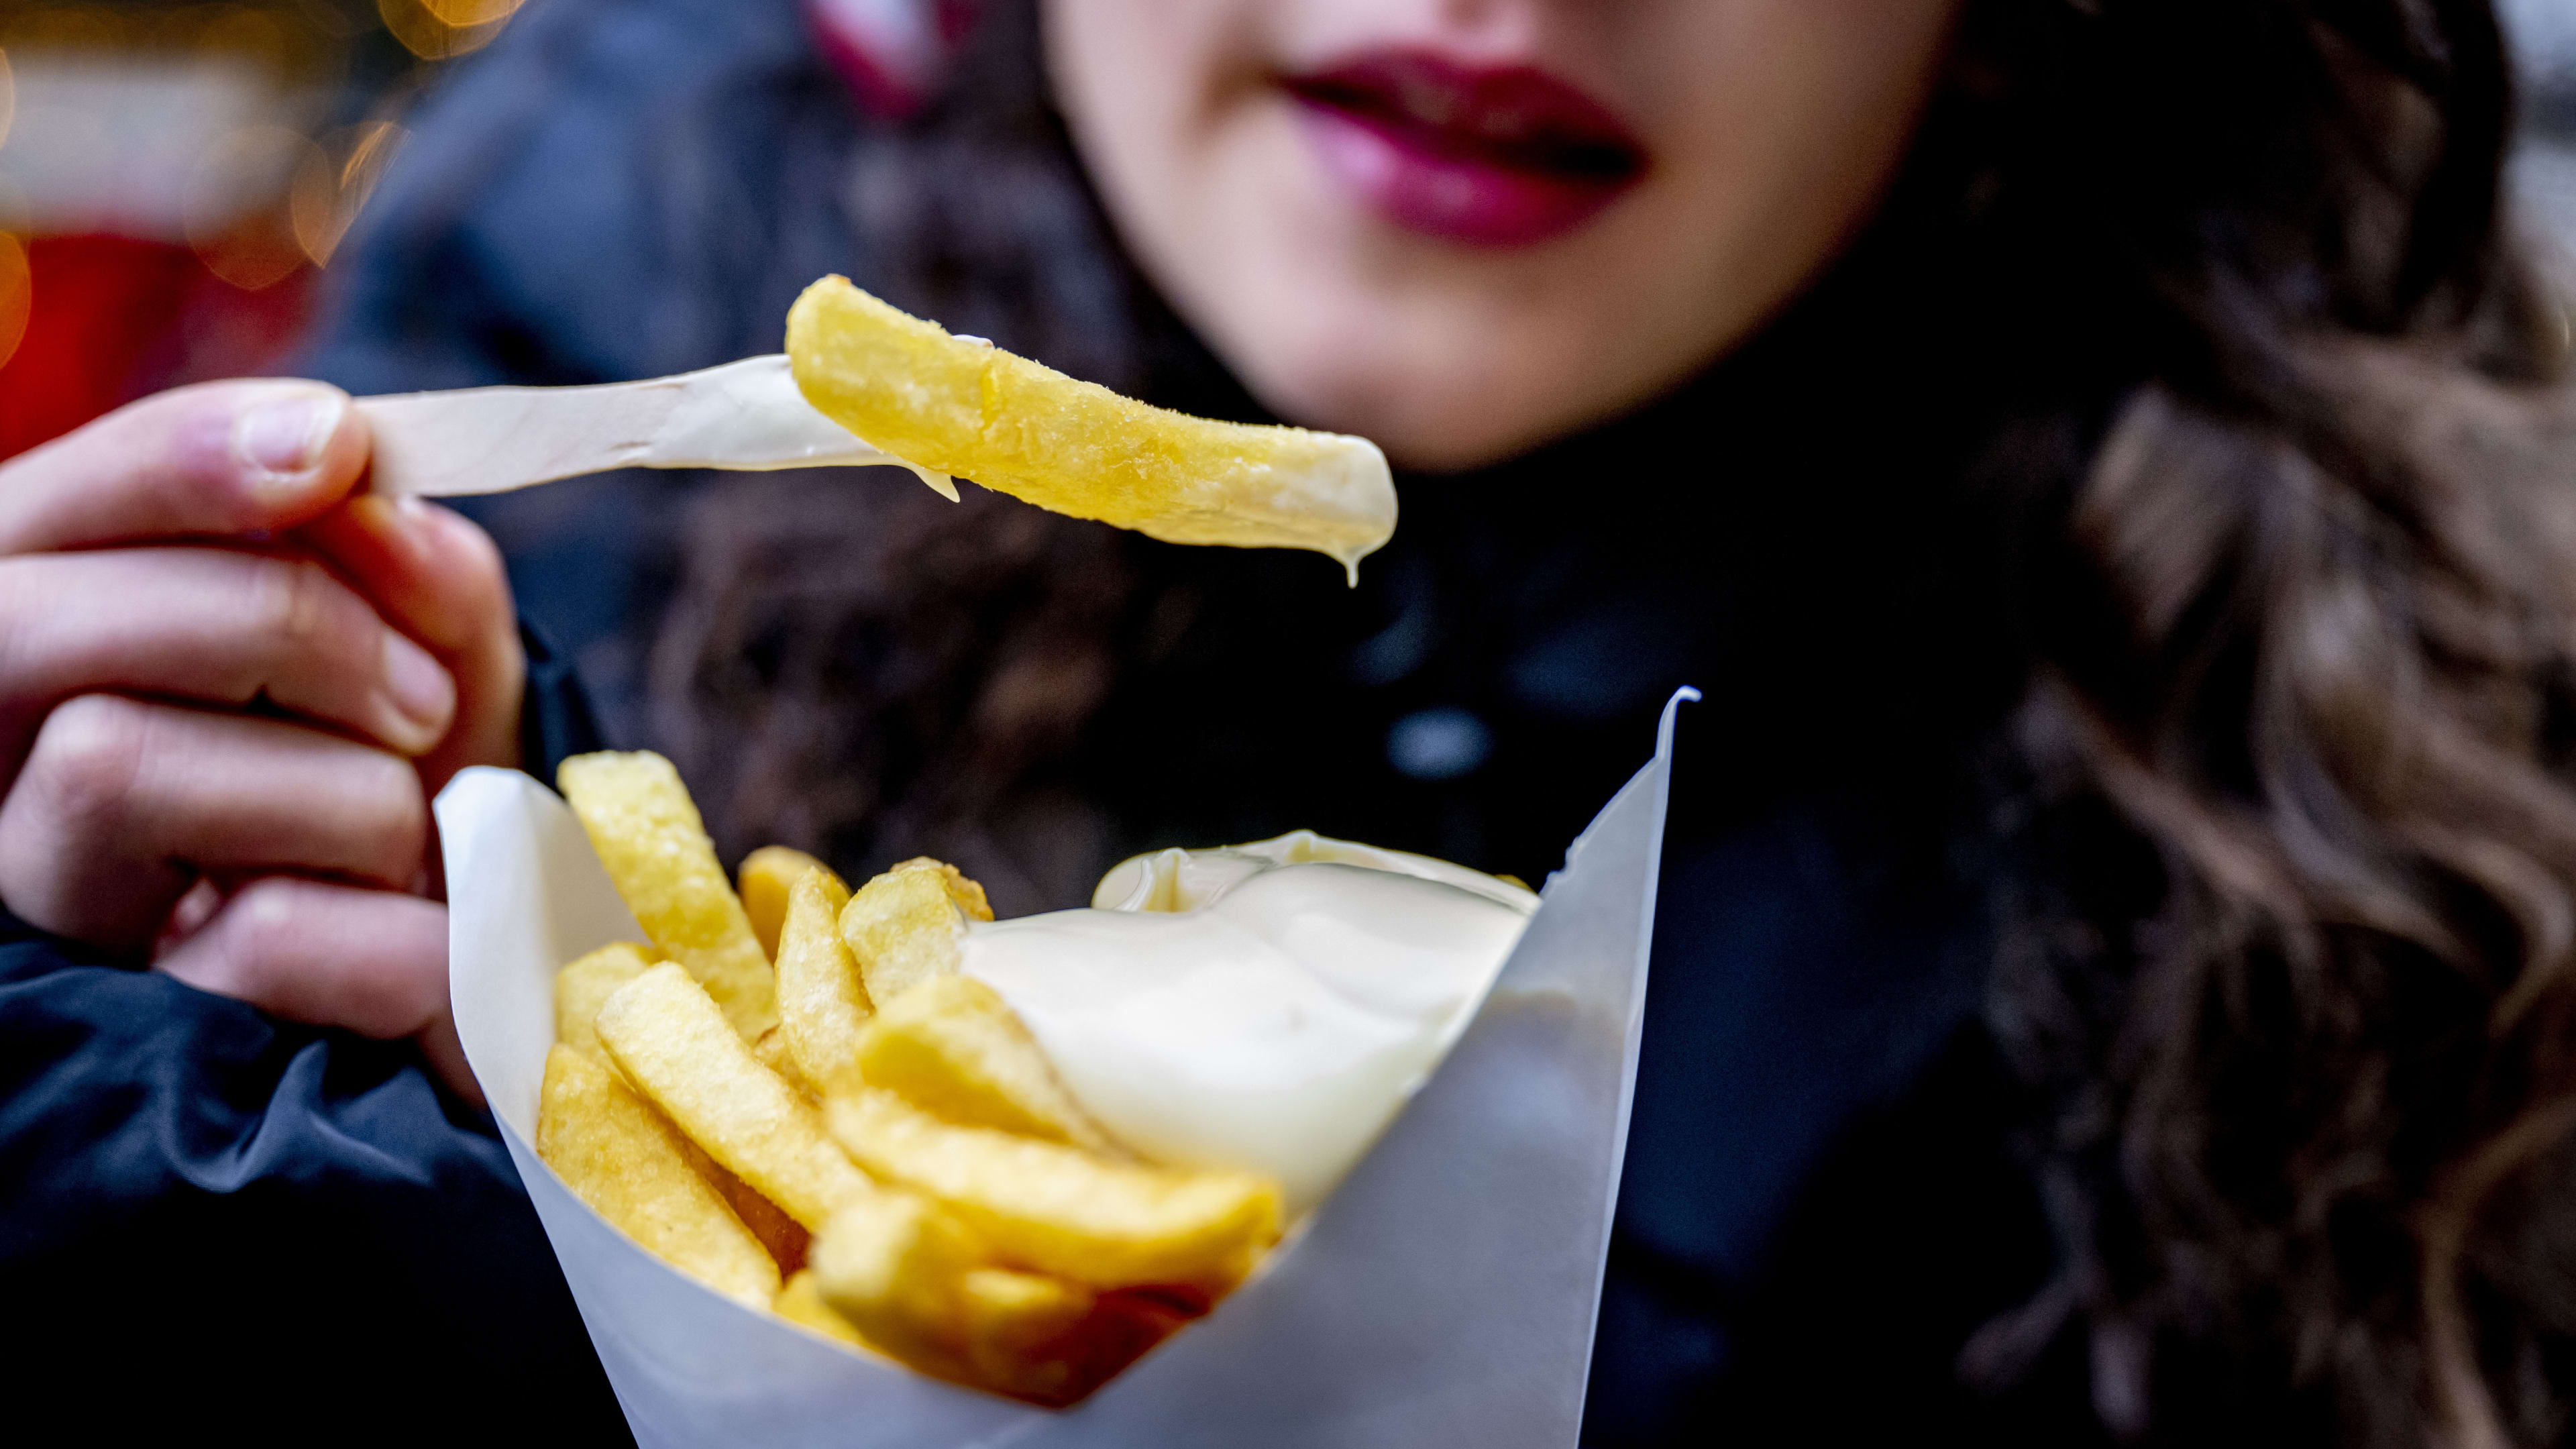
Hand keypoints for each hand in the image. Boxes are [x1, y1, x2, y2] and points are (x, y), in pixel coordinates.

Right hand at [0, 380, 523, 1101]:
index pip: (45, 501)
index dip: (178, 457)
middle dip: (275, 621)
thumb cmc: (445, 778)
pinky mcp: (150, 1019)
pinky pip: (258, 937)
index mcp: (75, 636)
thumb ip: (409, 550)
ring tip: (411, 841)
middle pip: (37, 623)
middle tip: (419, 699)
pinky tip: (429, 945)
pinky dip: (401, 935)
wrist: (513, 970)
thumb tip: (347, 470)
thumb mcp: (450, 644)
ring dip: (342, 791)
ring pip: (109, 763)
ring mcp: (60, 896)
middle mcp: (14, 761)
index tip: (336, 449)